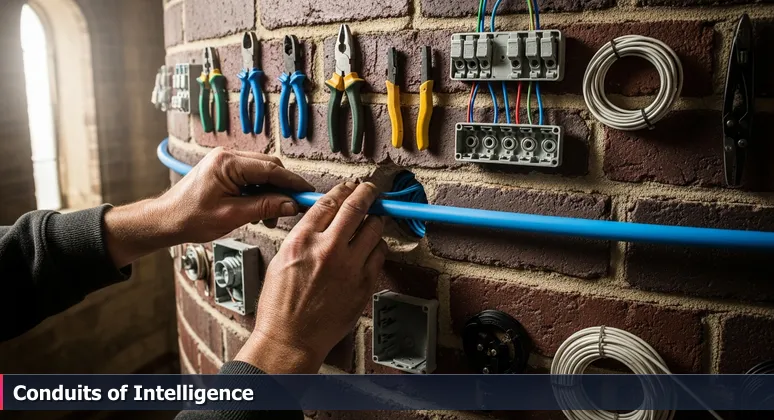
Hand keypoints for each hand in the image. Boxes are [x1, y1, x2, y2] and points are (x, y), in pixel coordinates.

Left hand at [160, 148, 313, 241]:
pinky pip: (251, 178)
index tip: (307, 193)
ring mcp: (226, 162)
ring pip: (262, 173)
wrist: (166, 220)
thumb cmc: (189, 217)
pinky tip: (259, 211)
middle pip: (269, 168)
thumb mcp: (231, 216)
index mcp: (227, 163)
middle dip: (283, 189)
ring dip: (271, 194)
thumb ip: (264, 208)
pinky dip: (259, 193)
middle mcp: (227, 157)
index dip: (293, 183)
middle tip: (293, 207)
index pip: (271, 169)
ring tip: (270, 217)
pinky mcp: (225, 170)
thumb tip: (290, 204)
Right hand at [235, 182, 388, 372]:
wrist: (291, 338)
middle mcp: (328, 250)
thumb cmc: (280, 306)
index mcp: (303, 241)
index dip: (343, 189)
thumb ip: (304, 236)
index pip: (329, 202)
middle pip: (356, 207)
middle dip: (366, 193)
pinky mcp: (365, 284)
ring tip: (370, 222)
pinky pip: (380, 254)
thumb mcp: (281, 259)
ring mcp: (350, 267)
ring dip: (373, 221)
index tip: (349, 186)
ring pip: (374, 229)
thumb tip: (323, 218)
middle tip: (369, 190)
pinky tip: (369, 250)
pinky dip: (376, 247)